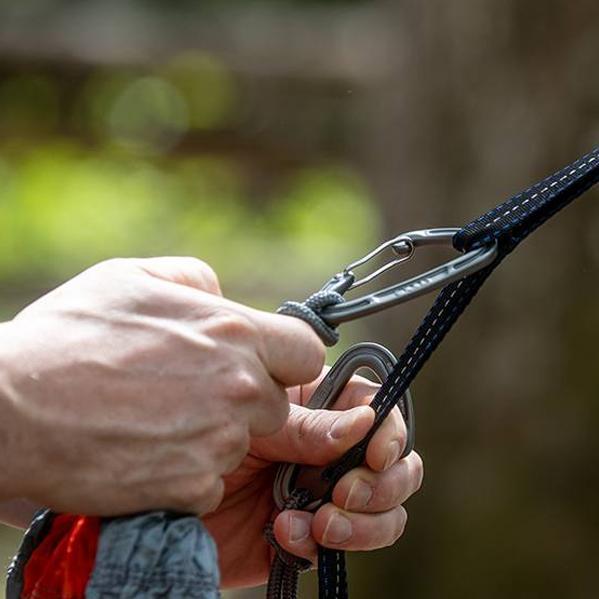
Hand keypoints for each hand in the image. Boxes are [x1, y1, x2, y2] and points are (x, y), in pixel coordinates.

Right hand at [0, 257, 323, 515]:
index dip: (286, 357)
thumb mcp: (133, 278)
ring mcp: (218, 441)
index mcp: (233, 332)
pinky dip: (185, 471)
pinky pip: (209, 480)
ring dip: (212, 435)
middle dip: (245, 399)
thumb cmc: (68, 335)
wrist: (9, 407)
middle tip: (190, 393)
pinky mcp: (191, 486)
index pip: (306, 351)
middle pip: (276, 402)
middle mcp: (238, 387)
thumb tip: (224, 294)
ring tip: (155, 419)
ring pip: (242, 443)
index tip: (262, 362)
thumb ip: (196, 279)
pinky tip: (143, 450)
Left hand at [204, 372, 423, 588]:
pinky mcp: (309, 536)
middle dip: (383, 485)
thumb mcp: (255, 425)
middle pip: (396, 465)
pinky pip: (343, 546)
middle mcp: (329, 451)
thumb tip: (365, 422)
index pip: (377, 410)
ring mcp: (323, 494)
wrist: (160, 502)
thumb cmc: (200, 440)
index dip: (389, 432)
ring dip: (364, 523)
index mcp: (319, 409)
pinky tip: (283, 533)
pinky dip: (321, 544)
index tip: (377, 455)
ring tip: (322, 522)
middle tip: (346, 493)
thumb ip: (309, 426)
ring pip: (384, 511)